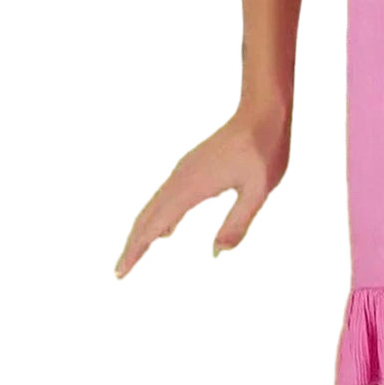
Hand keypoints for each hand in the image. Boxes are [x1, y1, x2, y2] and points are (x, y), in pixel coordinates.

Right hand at [113, 103, 290, 277]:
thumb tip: (217, 254)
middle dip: (132, 244)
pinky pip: (167, 196)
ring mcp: (185, 170)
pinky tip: (167, 230)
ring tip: (135, 254)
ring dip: (143, 230)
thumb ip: (238, 224)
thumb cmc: (264, 149)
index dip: (136, 250)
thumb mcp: (258, 191)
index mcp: (192, 186)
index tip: (120, 272)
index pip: (155, 224)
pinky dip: (159, 216)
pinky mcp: (192, 167)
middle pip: (147, 216)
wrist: (263, 112)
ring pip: (155, 205)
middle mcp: (181, 177)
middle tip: (119, 272)